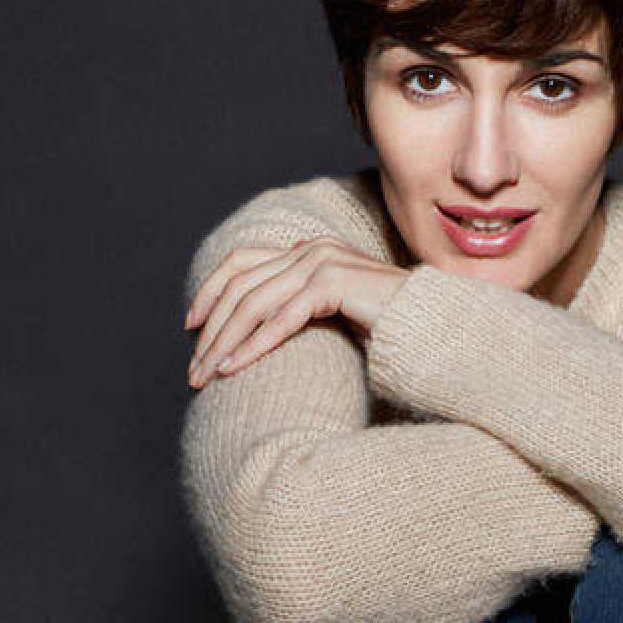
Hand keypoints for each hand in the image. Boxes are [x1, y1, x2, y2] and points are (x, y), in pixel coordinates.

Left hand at [183, 237, 411, 387]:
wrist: (432, 324)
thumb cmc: (386, 325)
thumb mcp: (333, 309)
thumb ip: (301, 303)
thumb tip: (264, 317)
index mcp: (308, 247)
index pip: (241, 261)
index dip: (210, 290)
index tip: (190, 325)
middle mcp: (311, 248)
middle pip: (240, 284)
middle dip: (211, 329)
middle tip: (193, 369)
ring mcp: (323, 262)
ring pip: (253, 302)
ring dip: (224, 342)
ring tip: (205, 375)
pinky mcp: (334, 283)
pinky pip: (281, 319)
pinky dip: (252, 346)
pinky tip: (234, 368)